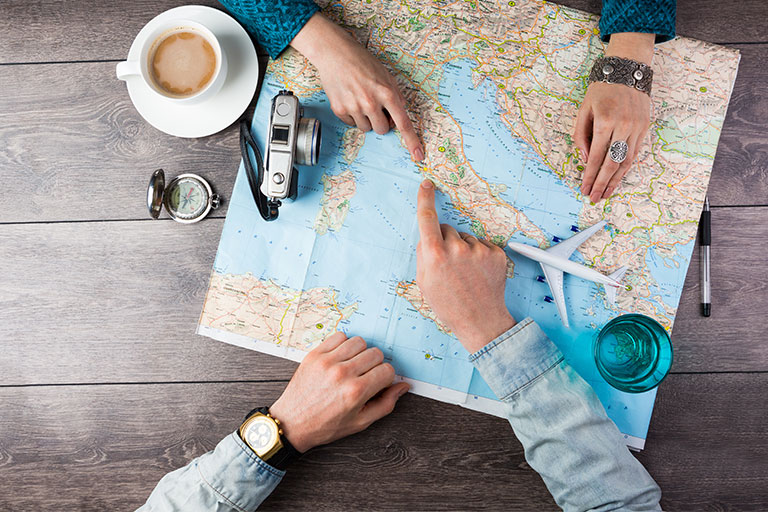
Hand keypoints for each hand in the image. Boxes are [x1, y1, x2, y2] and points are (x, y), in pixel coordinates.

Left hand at [269, 332, 408, 452]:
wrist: (292, 423)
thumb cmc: (327, 425)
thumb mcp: (361, 422)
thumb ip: (386, 404)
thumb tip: (403, 386)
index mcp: (356, 392)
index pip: (387, 370)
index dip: (386, 378)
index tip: (378, 383)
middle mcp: (343, 374)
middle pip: (376, 353)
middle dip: (376, 365)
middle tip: (366, 376)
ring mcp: (327, 361)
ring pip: (359, 341)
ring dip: (361, 352)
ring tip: (353, 365)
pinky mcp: (315, 354)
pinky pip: (339, 336)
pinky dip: (344, 344)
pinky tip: (341, 358)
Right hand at [290, 13, 423, 161]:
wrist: (335, 53)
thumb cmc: (362, 62)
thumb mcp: (386, 75)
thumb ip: (396, 96)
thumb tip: (398, 117)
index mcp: (387, 93)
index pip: (403, 123)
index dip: (412, 141)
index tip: (418, 155)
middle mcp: (371, 103)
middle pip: (382, 130)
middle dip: (381, 122)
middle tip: (375, 107)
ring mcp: (354, 107)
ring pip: (366, 129)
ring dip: (366, 119)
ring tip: (360, 100)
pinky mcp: (339, 110)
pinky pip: (351, 124)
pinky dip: (352, 116)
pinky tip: (350, 99)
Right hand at [414, 180, 515, 352]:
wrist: (480, 320)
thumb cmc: (449, 305)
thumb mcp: (424, 281)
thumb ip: (423, 255)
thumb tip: (427, 236)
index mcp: (435, 255)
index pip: (427, 218)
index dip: (424, 198)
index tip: (426, 185)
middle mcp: (457, 248)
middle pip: (447, 230)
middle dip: (445, 241)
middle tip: (449, 265)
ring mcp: (479, 250)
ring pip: (466, 238)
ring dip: (464, 250)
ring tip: (466, 273)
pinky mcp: (496, 253)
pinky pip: (483, 245)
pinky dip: (480, 256)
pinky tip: (479, 273)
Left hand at [574, 33, 654, 202]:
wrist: (627, 70)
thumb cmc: (601, 90)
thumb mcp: (583, 110)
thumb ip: (580, 136)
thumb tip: (584, 160)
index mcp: (604, 122)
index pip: (595, 157)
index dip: (589, 176)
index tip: (584, 189)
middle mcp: (623, 126)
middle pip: (611, 164)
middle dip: (601, 184)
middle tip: (594, 198)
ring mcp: (636, 128)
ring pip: (626, 162)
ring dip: (615, 180)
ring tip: (606, 193)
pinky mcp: (645, 128)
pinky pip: (635, 153)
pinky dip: (626, 168)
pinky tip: (618, 178)